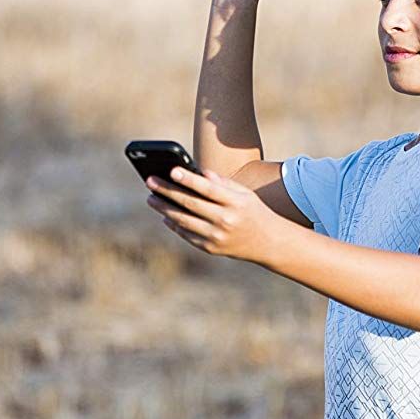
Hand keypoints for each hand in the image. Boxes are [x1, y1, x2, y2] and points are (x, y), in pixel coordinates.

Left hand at [144, 166, 284, 263]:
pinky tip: (165, 216)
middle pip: (190, 204)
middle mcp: (225, 220)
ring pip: (183, 221)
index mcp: (236, 203)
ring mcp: (217, 237)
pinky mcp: (211, 248)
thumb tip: (197, 172)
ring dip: (164, 209)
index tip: (171, 170)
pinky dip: (174, 225)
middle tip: (150, 181)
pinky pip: (187, 235)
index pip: (207, 188)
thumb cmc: (254, 211)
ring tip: (151, 198)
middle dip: (167, 191)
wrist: (269, 242)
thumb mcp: (244, 193)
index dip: (188, 179)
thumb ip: (222, 183)